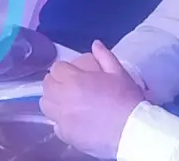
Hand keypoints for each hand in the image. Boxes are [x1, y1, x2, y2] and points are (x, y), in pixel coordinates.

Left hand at [41, 41, 145, 157]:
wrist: (132, 130)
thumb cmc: (126, 99)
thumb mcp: (119, 73)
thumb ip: (105, 56)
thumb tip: (95, 44)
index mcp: (74, 81)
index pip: (56, 68)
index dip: (64, 69)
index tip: (72, 72)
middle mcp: (63, 98)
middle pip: (47, 85)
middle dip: (55, 82)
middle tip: (68, 86)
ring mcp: (62, 118)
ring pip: (45, 105)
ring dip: (53, 100)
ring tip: (66, 102)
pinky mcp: (66, 135)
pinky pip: (55, 125)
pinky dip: (60, 121)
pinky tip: (72, 120)